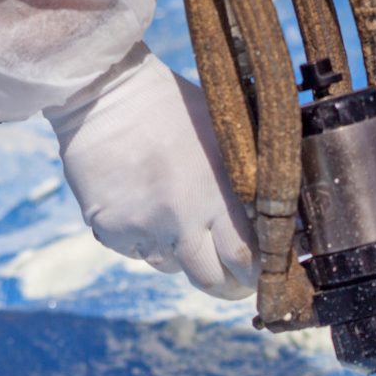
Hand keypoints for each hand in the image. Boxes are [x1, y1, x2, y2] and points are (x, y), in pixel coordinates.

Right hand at [45, 42, 258, 299]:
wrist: (102, 90)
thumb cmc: (173, 109)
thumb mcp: (223, 138)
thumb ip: (245, 184)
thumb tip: (273, 226)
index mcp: (217, 192)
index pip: (245, 258)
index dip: (252, 275)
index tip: (255, 276)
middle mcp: (182, 217)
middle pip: (209, 279)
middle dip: (224, 285)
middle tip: (229, 280)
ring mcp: (144, 226)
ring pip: (171, 266)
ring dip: (178, 253)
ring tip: (173, 214)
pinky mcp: (111, 230)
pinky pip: (137, 251)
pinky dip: (142, 238)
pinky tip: (140, 203)